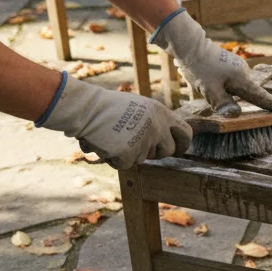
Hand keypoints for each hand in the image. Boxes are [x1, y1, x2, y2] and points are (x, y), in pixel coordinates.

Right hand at [39, 75, 191, 168]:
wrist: (85, 109)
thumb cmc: (109, 107)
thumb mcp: (140, 106)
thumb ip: (156, 121)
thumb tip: (168, 137)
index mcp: (161, 113)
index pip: (186, 133)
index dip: (182, 144)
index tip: (177, 149)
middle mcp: (157, 128)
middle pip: (167, 151)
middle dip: (155, 151)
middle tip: (137, 142)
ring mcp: (144, 142)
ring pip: (143, 158)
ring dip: (131, 152)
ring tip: (116, 136)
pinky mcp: (129, 154)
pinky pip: (126, 164)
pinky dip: (116, 158)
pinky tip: (107, 144)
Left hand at [151, 9, 271, 116]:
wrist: (189, 45)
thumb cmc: (199, 67)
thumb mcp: (208, 89)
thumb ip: (222, 103)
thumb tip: (235, 115)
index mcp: (241, 79)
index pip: (260, 96)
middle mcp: (244, 72)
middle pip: (250, 93)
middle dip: (248, 102)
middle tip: (236, 108)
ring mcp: (238, 67)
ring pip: (241, 87)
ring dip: (234, 93)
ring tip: (215, 90)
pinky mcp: (231, 64)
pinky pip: (235, 80)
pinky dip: (229, 86)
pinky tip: (214, 83)